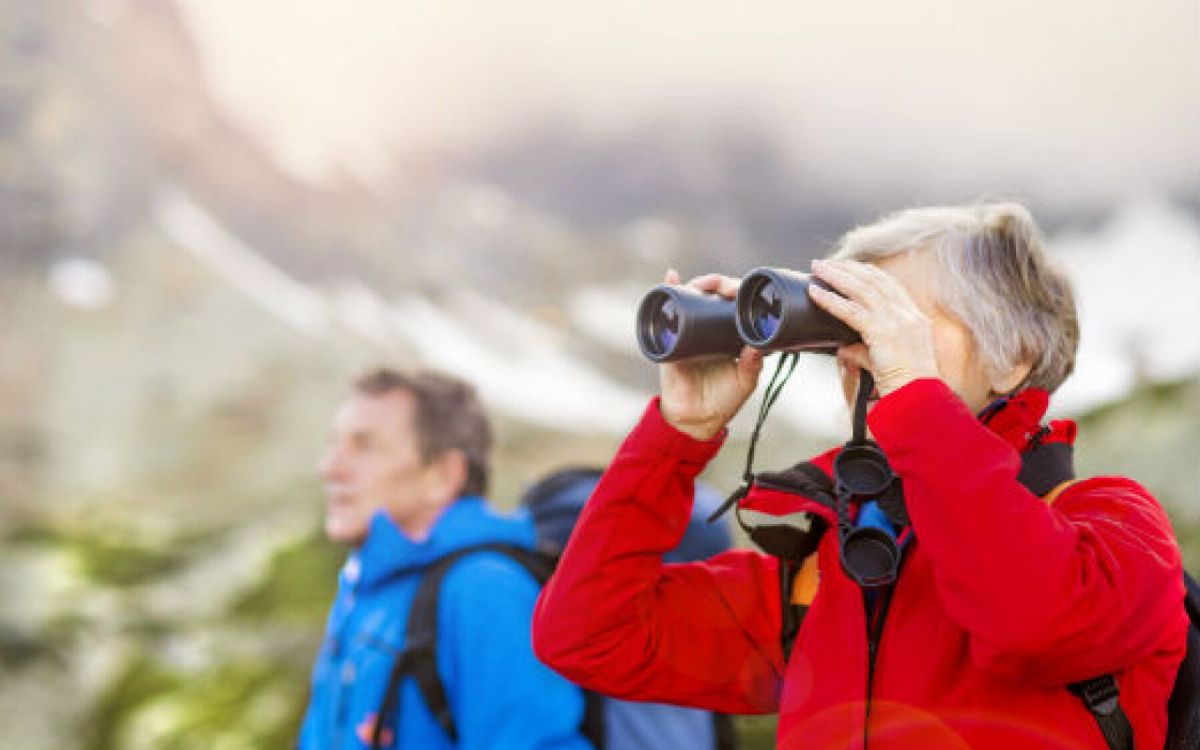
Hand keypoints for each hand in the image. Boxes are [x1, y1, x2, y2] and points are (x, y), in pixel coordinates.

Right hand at [658, 270, 763, 439]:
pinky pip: (667, 312)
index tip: (744, 290)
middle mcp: (708, 329)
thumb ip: (751, 366)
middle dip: (720, 285)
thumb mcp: (744, 382)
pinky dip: (668, 290)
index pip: (734, 306)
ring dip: (698, 284)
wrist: (697, 419)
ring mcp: (688, 331)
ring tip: (706, 282)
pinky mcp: (671, 339)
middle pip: (713, 297)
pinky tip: (672, 276)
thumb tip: (756, 346)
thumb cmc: (723, 400)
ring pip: (692, 298)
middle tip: (726, 287)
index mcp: (728, 335)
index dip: (739, 293)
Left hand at [807, 259, 937, 396]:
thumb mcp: (886, 363)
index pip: (890, 286)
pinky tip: (816, 292)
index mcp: (915, 320)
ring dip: (837, 275)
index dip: (868, 273)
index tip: (850, 267)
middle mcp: (908, 316)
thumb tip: (843, 349)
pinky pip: (851, 311)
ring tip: (818, 267)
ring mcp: (898, 322)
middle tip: (827, 263)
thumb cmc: (906, 388)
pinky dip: (831, 299)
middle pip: (875, 281)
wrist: (918, 400)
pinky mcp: (883, 332)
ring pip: (862, 289)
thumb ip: (864, 352)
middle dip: (849, 268)